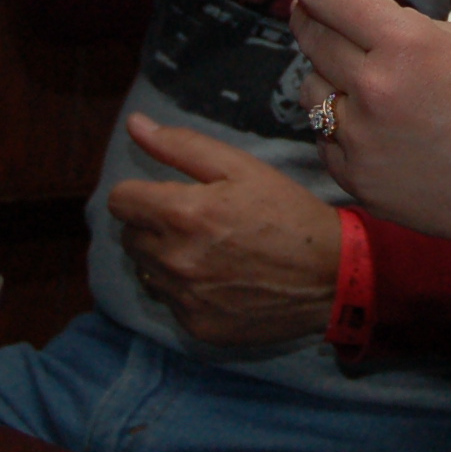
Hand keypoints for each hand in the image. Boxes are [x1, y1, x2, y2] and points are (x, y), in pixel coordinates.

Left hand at [108, 113, 343, 343]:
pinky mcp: (195, 326)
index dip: (141, 193)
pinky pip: (170, 300)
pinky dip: (185, 289)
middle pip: (129, 237)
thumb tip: (134, 125)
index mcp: (182, 214)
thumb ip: (181, 146)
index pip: (120, 201)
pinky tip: (220, 279)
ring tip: (208, 251)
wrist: (330, 275)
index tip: (166, 195)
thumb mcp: (240, 167)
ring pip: (147, 270)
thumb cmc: (287, 213)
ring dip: (166, 258)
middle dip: (153, 225)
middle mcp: (175, 259)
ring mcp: (184, 298)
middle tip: (195, 222)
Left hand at [285, 0, 450, 253]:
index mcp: (407, 44)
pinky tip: (378, 130)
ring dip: (329, 79)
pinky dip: (343, 129)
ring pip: (312, 91)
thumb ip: (399, 27)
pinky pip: (327, 139)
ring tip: (365, 84)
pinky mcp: (357, 179)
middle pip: (313, 38)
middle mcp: (376, 88)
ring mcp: (362, 139)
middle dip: (309, 19)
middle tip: (310, 13)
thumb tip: (346, 16)